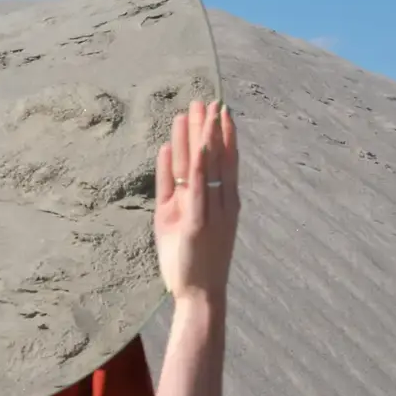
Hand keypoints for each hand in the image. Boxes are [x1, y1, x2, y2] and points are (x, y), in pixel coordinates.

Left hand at [154, 100, 239, 303]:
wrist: (202, 295)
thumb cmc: (192, 258)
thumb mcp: (182, 218)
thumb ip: (175, 188)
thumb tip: (170, 156)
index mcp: (224, 203)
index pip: (226, 161)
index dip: (223, 135)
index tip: (220, 110)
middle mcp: (222, 203)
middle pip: (217, 158)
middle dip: (211, 128)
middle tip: (206, 101)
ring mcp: (210, 212)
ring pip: (206, 167)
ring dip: (200, 138)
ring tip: (194, 112)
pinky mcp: (194, 223)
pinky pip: (195, 189)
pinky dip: (193, 167)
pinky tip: (190, 146)